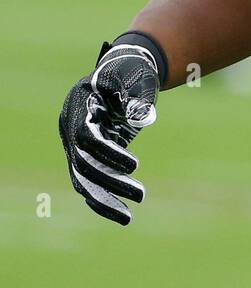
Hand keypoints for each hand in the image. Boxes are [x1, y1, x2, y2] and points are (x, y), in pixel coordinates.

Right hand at [59, 39, 160, 225]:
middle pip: (83, 163)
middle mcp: (72, 128)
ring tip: (128, 217)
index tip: (135, 166)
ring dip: (105, 198)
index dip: (108, 153)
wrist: (127, 71)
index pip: (86, 138)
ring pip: (84, 179)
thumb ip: (132, 95)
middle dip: (110, 182)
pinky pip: (90, 181)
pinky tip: (121, 213)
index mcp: (79, 106)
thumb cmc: (131, 71)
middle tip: (141, 195)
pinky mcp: (89, 154)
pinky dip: (102, 198)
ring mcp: (77, 143)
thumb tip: (136, 115)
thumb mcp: (134, 76)